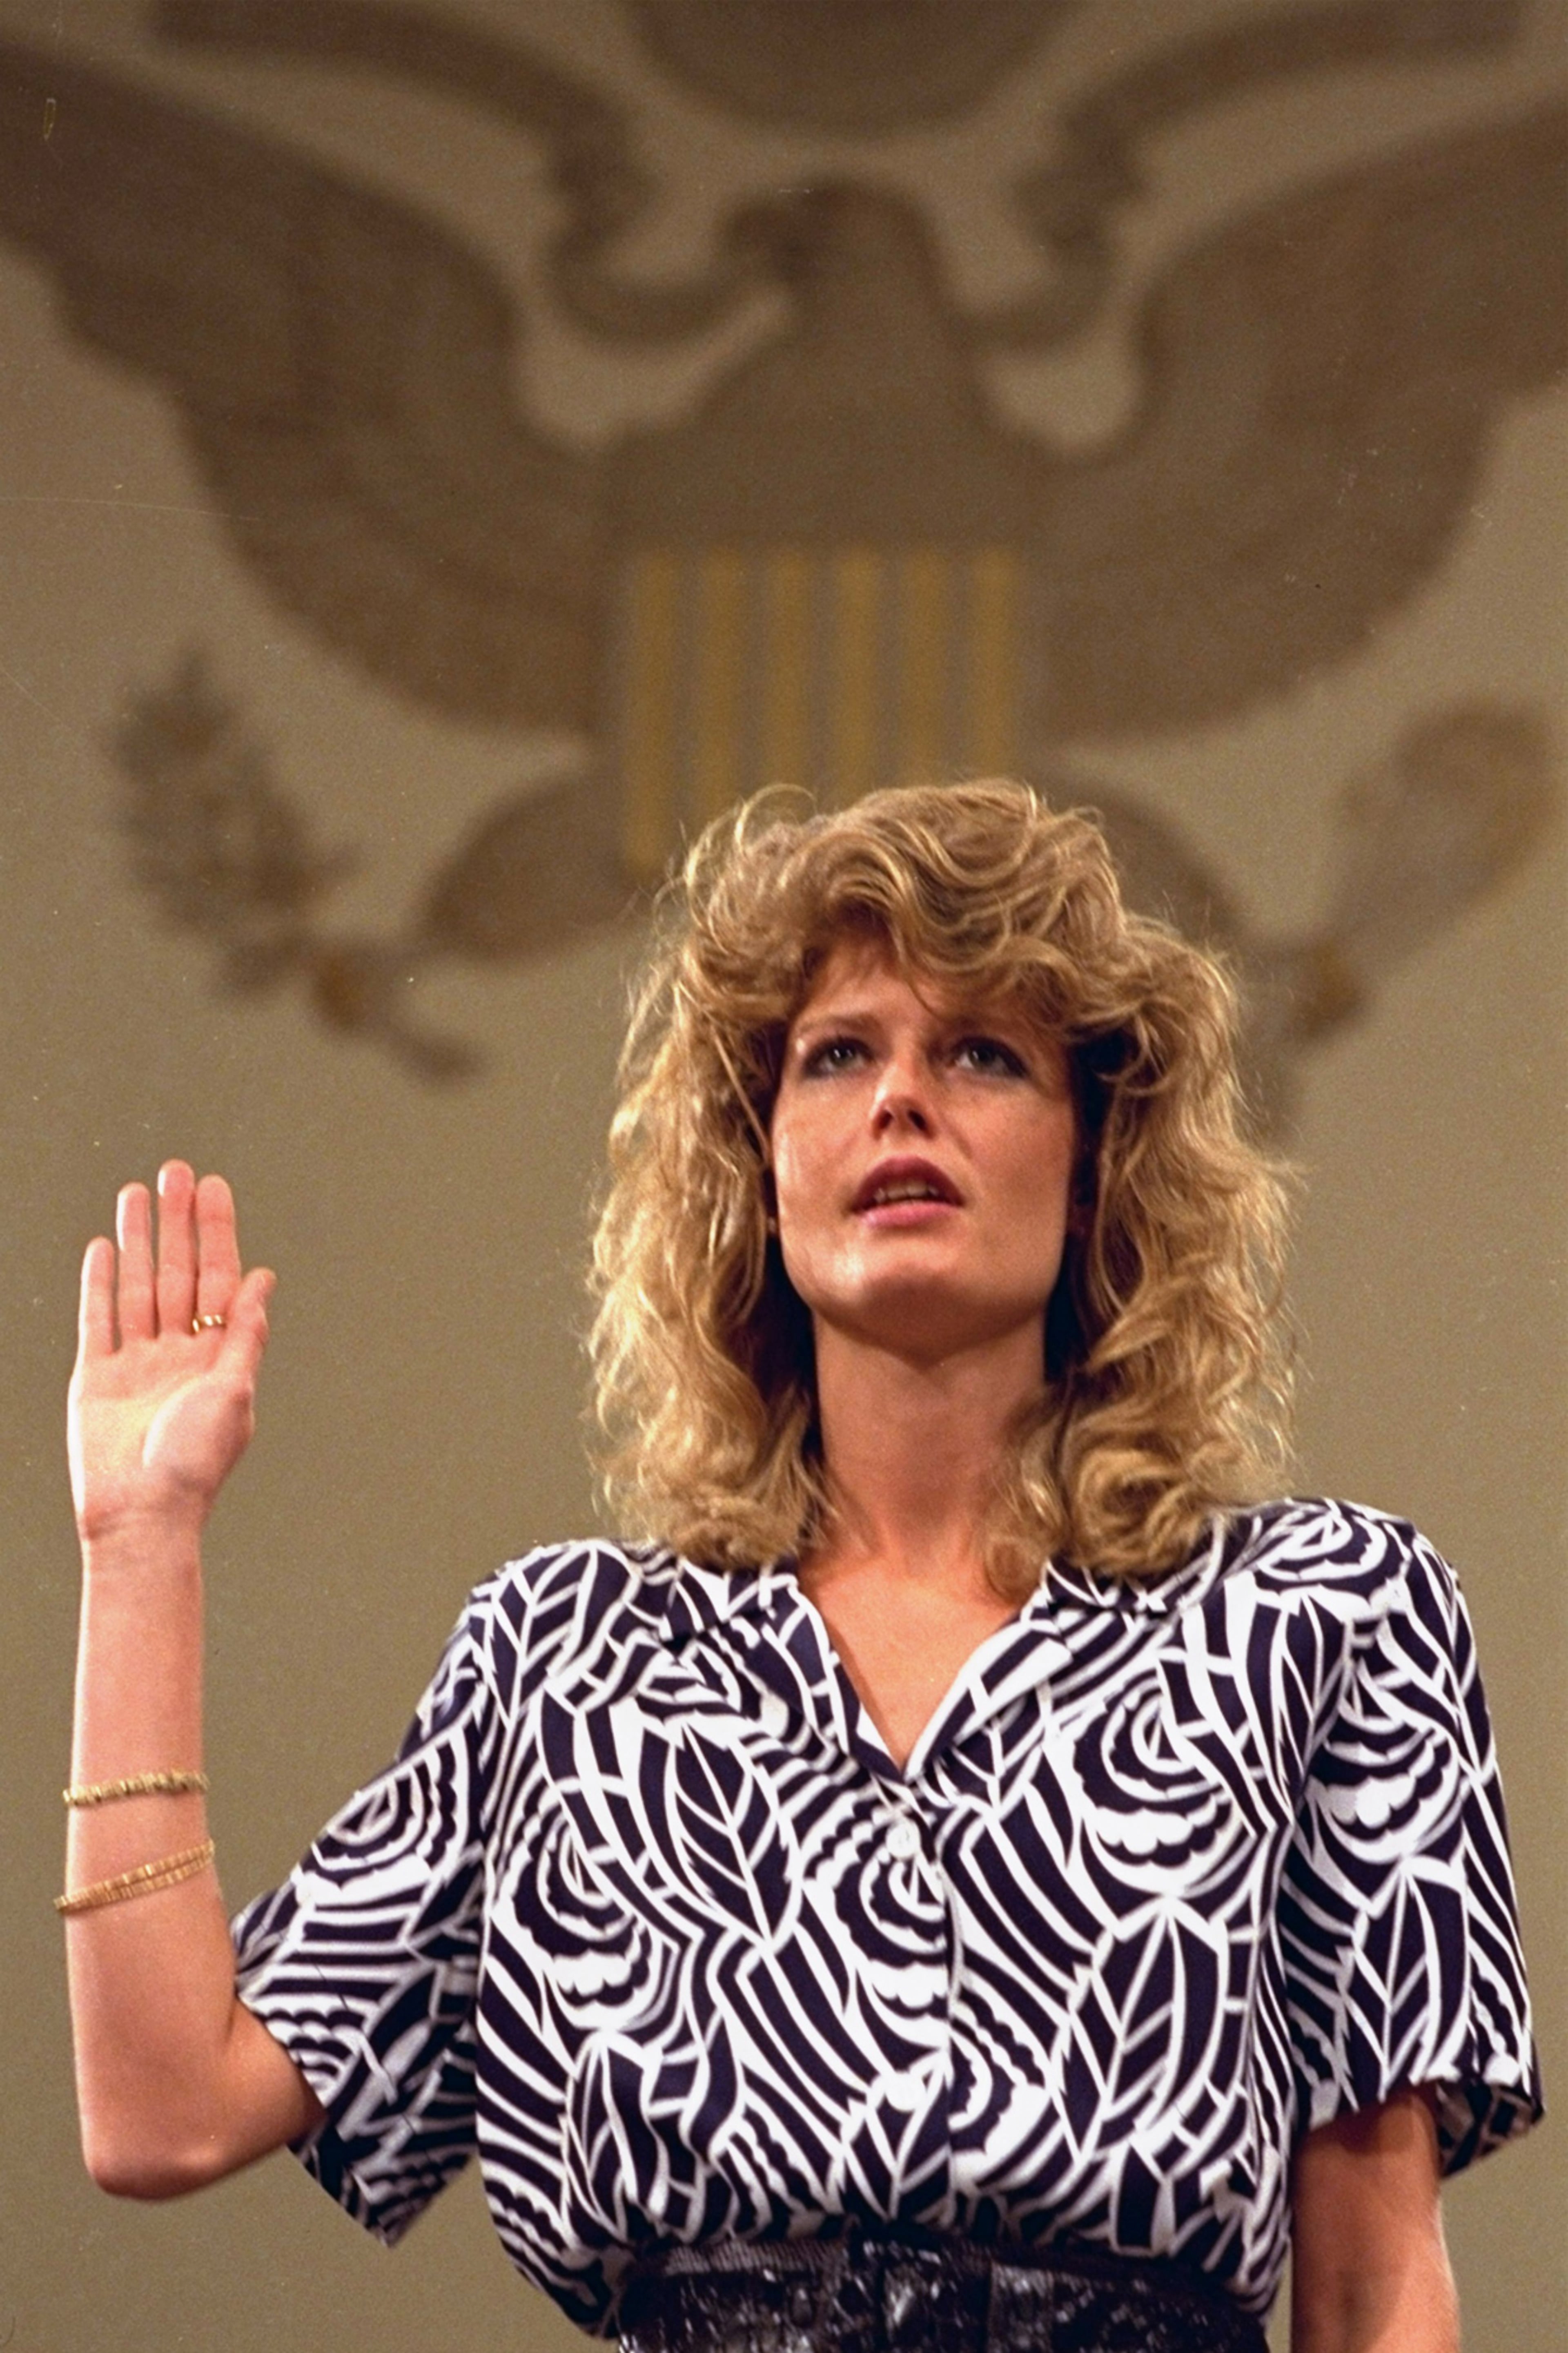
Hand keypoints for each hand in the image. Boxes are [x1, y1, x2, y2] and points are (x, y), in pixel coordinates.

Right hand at [68, 1162, 273, 1544]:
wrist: (141, 1516)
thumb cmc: (194, 1464)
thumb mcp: (233, 1394)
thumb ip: (245, 1336)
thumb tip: (265, 1279)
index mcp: (217, 1357)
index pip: (217, 1279)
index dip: (216, 1232)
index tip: (214, 1187)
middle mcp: (178, 1354)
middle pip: (176, 1272)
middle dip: (177, 1222)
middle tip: (175, 1170)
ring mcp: (136, 1364)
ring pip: (137, 1286)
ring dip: (138, 1240)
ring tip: (137, 1192)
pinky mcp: (96, 1379)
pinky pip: (98, 1320)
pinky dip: (99, 1283)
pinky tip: (104, 1247)